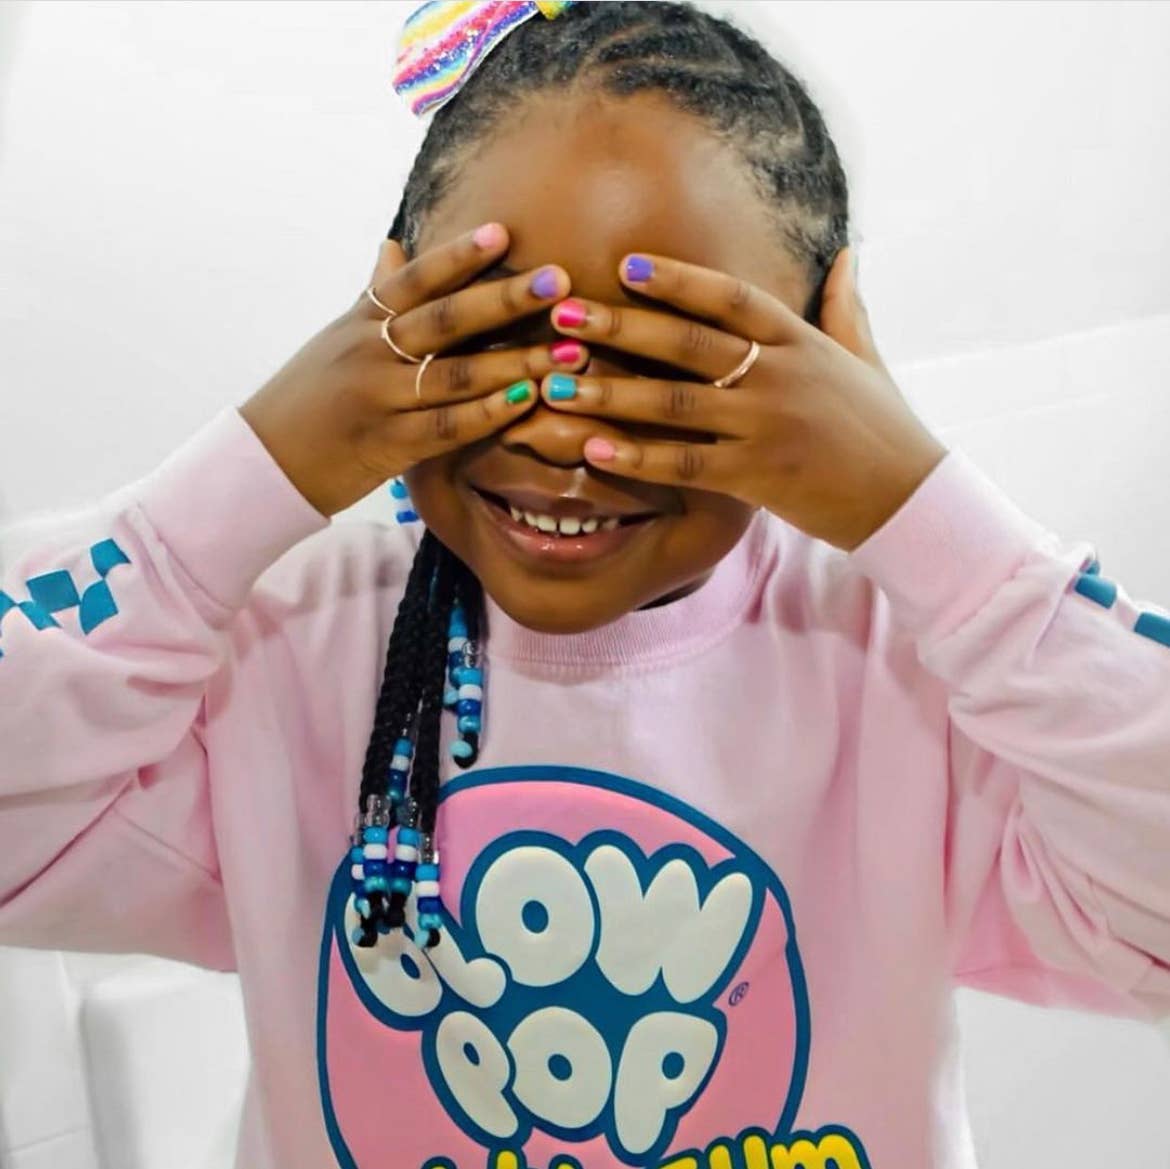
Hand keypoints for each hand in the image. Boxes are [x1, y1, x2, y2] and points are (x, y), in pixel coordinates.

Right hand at [239, 225, 583, 516]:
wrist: (264, 460)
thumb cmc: (310, 395)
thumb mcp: (338, 337)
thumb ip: (376, 295)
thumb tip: (393, 244)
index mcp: (362, 321)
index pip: (415, 279)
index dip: (459, 256)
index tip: (504, 232)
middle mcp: (370, 352)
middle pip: (445, 319)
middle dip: (506, 299)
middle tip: (559, 280)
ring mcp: (379, 399)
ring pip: (454, 374)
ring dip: (515, 361)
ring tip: (567, 351)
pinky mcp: (387, 445)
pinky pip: (445, 426)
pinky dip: (487, 413)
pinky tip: (525, 400)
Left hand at [540, 248, 947, 551]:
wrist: (908, 497)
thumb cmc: (882, 425)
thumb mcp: (866, 356)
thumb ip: (846, 304)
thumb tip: (849, 251)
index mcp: (801, 340)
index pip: (731, 297)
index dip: (677, 279)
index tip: (627, 266)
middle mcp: (780, 375)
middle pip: (688, 343)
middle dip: (620, 326)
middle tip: (562, 313)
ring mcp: (767, 426)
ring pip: (675, 403)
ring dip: (610, 392)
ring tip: (555, 384)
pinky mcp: (758, 477)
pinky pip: (686, 464)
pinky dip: (638, 457)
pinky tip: (593, 448)